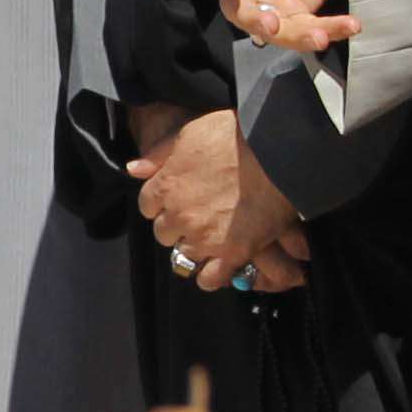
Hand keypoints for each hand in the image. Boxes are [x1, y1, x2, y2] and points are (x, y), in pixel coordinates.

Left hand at [128, 109, 302, 292]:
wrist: (278, 151)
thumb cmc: (235, 136)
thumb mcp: (190, 132)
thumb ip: (159, 153)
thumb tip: (134, 168)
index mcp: (166, 187)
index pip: (147, 206)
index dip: (162, 202)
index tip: (177, 199)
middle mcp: (179, 216)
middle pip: (164, 233)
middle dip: (177, 226)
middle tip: (199, 215)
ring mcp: (204, 238)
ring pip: (184, 257)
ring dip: (195, 249)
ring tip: (212, 238)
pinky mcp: (232, 253)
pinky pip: (209, 279)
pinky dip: (211, 275)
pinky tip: (219, 265)